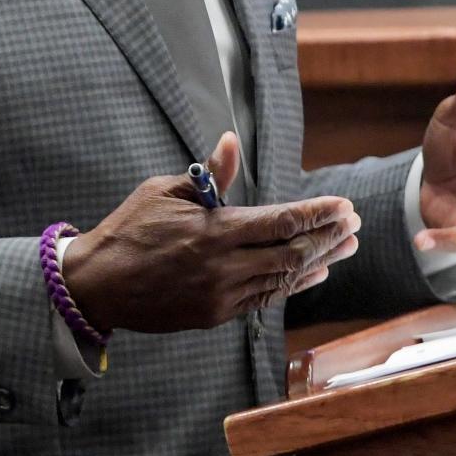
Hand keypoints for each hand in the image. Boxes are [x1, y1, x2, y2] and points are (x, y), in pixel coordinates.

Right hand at [62, 132, 359, 332]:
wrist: (100, 282)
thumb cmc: (131, 227)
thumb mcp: (165, 189)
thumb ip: (209, 174)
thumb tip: (231, 142)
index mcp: (215, 231)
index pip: (281, 221)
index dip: (317, 214)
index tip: (343, 205)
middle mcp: (225, 266)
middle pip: (292, 252)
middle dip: (328, 236)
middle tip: (354, 224)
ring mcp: (222, 295)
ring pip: (284, 279)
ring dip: (319, 261)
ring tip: (347, 248)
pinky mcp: (215, 314)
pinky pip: (264, 299)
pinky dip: (292, 285)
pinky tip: (313, 274)